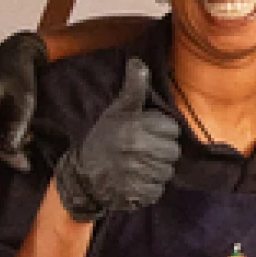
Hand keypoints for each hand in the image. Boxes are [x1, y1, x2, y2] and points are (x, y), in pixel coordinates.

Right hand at [0, 31, 49, 169]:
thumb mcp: (25, 103)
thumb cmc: (18, 77)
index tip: (25, 165)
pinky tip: (1, 136)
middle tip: (25, 150)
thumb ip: (16, 132)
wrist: (7, 57)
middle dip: (0, 152)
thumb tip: (15, 161)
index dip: (4, 156)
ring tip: (16, 140)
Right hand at [54, 59, 182, 223]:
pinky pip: (159, 190)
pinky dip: (150, 187)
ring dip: (156, 169)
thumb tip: (138, 61)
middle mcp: (140, 151)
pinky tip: (135, 180)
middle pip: (173, 151)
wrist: (82, 175)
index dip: (161, 130)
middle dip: (160, 150)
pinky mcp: (139, 194)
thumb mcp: (117, 111)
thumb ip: (133, 88)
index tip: (146, 132)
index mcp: (137, 128)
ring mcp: (140, 175)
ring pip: (168, 171)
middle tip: (142, 149)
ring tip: (138, 165)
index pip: (172, 128)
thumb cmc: (103, 139)